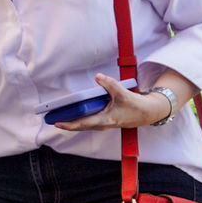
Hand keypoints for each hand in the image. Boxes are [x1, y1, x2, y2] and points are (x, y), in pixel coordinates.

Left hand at [54, 74, 171, 130]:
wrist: (148, 113)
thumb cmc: (136, 106)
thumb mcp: (123, 94)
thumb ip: (110, 84)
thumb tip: (98, 76)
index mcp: (105, 120)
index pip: (83, 124)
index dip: (69, 124)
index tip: (57, 123)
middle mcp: (102, 124)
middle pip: (81, 126)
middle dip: (67, 123)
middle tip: (53, 119)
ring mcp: (104, 124)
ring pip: (85, 124)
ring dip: (73, 121)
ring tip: (61, 116)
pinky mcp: (106, 121)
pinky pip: (90, 121)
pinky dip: (81, 119)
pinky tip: (76, 113)